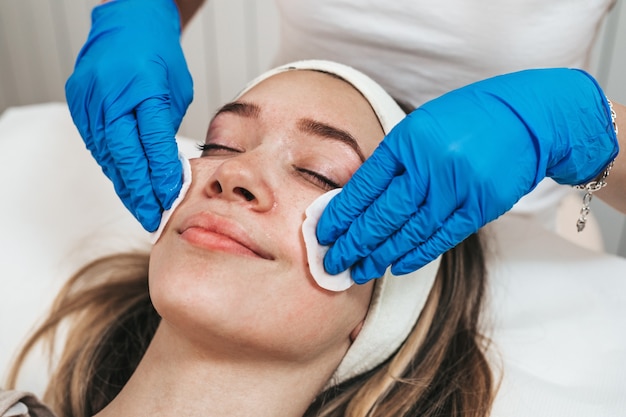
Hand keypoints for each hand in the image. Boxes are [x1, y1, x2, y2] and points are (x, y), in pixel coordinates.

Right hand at [65, 0, 192, 231]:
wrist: (126, 24)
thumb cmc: (158, 57)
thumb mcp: (176, 90)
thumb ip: (167, 129)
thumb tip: (167, 170)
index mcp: (143, 87)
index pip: (152, 142)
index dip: (161, 175)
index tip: (170, 199)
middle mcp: (112, 95)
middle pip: (125, 154)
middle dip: (141, 191)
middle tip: (153, 217)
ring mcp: (91, 100)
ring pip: (108, 154)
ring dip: (126, 185)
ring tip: (142, 209)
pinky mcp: (79, 105)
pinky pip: (98, 145)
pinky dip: (114, 167)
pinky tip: (126, 186)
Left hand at [317, 69, 618, 282]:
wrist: (529, 119)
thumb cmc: (469, 118)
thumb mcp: (423, 125)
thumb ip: (395, 159)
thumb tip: (361, 195)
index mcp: (409, 141)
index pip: (365, 185)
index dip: (341, 213)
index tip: (323, 232)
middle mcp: (430, 166)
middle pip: (382, 214)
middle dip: (353, 242)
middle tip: (332, 262)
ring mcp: (457, 189)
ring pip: (409, 232)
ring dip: (380, 256)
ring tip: (358, 271)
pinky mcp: (480, 208)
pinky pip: (441, 238)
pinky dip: (416, 255)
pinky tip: (396, 267)